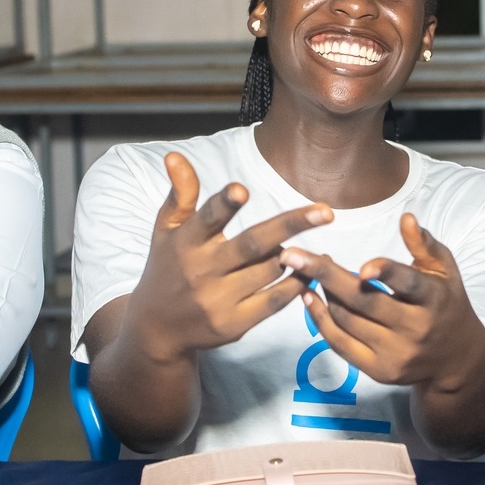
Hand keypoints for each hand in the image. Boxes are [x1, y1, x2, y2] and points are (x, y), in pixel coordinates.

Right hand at [125, 152, 332, 362]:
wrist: (158, 329)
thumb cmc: (167, 268)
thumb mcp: (166, 231)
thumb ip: (180, 194)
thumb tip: (175, 156)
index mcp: (185, 243)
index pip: (207, 219)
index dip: (224, 205)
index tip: (241, 189)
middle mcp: (202, 272)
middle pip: (252, 244)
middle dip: (289, 225)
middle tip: (326, 211)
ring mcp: (218, 301)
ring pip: (269, 270)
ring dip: (294, 254)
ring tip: (305, 241)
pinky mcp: (234, 325)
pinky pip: (274, 301)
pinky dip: (296, 284)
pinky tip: (311, 270)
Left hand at [280, 213, 484, 391]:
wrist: (455, 359)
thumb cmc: (446, 303)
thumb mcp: (445, 271)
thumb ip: (424, 245)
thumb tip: (406, 218)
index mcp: (433, 300)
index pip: (408, 285)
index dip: (387, 275)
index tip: (364, 266)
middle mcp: (415, 330)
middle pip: (364, 302)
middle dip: (325, 276)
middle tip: (293, 254)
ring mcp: (395, 354)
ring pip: (347, 321)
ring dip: (322, 292)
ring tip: (308, 268)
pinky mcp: (378, 371)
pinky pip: (340, 344)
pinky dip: (320, 320)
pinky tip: (308, 296)